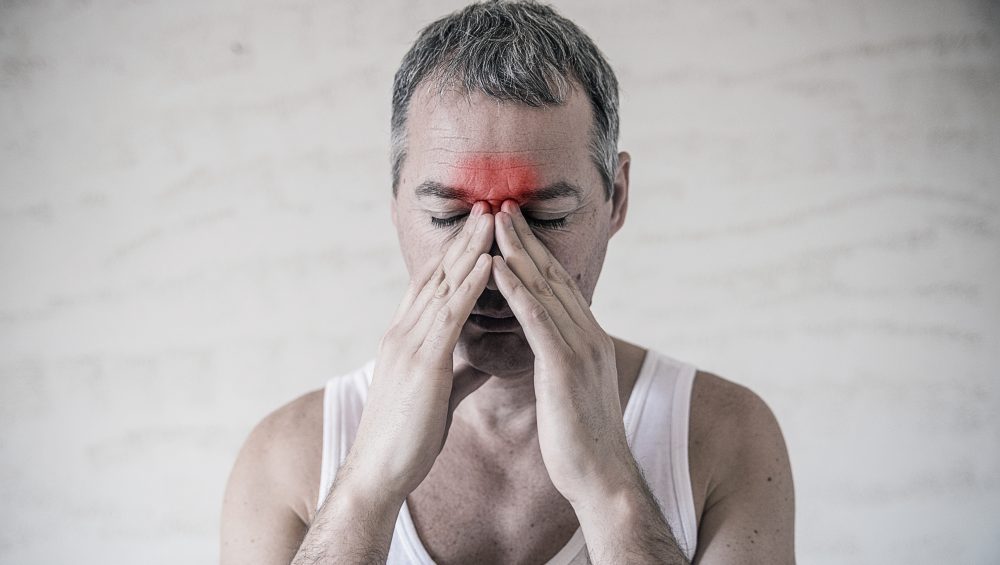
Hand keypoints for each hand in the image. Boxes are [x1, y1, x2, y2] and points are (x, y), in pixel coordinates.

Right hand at [343, 202, 494, 502]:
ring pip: (443, 285)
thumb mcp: (438, 393)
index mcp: (406, 339)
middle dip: (464, 239)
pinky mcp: (423, 362)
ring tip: (493, 219)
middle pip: (437, 274)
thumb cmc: (407, 438)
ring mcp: (410, 344)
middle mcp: (403, 332)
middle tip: (487, 206)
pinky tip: (488, 263)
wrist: (378, 471)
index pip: (432, 286)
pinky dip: (470, 285)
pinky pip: (450, 315)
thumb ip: (460, 370)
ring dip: (470, 249)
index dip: (454, 255)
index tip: (478, 231)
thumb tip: (485, 357)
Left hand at [490, 200, 637, 503]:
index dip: (535, 252)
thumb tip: (546, 348)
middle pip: (553, 275)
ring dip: (518, 252)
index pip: (558, 285)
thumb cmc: (580, 440)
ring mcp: (580, 348)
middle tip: (502, 205)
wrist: (601, 478)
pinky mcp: (565, 367)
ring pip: (545, 289)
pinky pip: (537, 320)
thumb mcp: (570, 390)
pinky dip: (517, 290)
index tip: (513, 226)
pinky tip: (498, 267)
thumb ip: (560, 361)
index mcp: (588, 339)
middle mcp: (588, 335)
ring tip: (495, 222)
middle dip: (526, 239)